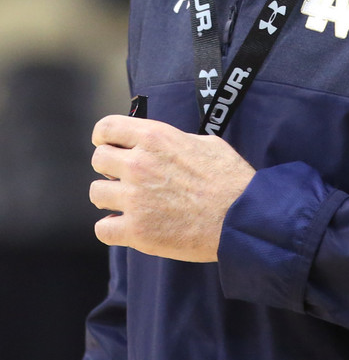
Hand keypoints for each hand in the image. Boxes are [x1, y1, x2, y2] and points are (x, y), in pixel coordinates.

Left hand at [89, 114, 254, 261]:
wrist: (240, 218)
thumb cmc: (229, 179)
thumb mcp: (205, 143)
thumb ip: (174, 141)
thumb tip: (161, 146)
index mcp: (155, 138)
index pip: (107, 128)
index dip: (104, 136)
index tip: (109, 145)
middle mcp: (139, 164)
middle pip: (98, 160)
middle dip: (109, 168)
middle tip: (126, 178)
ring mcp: (135, 198)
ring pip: (96, 193)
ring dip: (111, 198)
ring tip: (129, 203)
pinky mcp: (137, 231)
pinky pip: (103, 229)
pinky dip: (112, 228)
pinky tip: (128, 226)